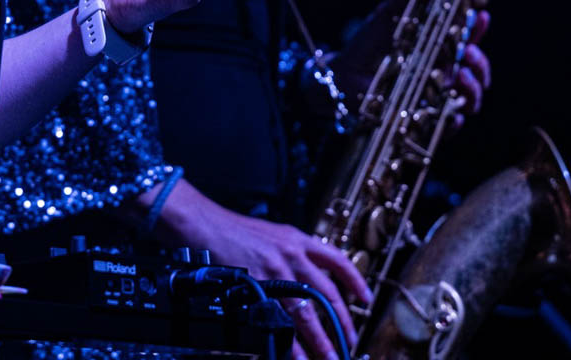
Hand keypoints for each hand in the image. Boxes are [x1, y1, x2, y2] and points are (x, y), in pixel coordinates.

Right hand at [155, 181, 369, 359]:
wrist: (205, 223)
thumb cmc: (234, 230)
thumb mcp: (272, 234)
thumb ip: (293, 253)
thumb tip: (310, 278)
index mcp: (299, 240)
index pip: (338, 261)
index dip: (355, 282)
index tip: (366, 301)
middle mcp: (292, 255)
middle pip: (327, 295)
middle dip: (341, 324)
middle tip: (348, 344)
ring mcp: (275, 271)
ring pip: (306, 313)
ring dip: (320, 340)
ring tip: (328, 357)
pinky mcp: (256, 286)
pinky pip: (278, 319)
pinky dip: (288, 340)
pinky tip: (294, 354)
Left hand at [331, 0, 492, 129]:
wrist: (341, 79)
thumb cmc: (367, 46)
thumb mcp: (387, 17)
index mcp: (437, 46)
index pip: (468, 36)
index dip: (478, 27)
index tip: (481, 15)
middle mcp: (442, 72)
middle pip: (477, 69)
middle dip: (480, 62)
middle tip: (469, 53)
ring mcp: (436, 97)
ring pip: (470, 97)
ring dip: (472, 88)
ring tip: (459, 76)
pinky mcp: (424, 120)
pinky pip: (448, 125)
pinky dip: (454, 120)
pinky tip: (452, 113)